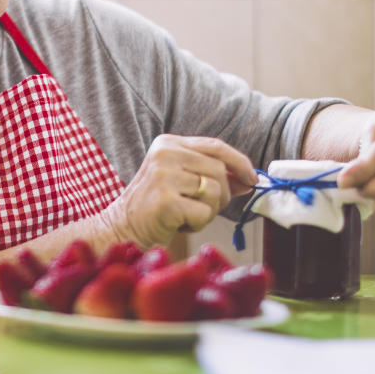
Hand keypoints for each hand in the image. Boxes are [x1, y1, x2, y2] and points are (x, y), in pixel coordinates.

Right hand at [100, 135, 255, 247]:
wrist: (122, 229)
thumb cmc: (156, 208)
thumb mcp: (183, 182)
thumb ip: (212, 175)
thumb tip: (249, 179)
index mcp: (168, 143)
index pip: (216, 146)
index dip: (240, 162)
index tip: (252, 179)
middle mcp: (165, 154)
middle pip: (219, 170)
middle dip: (222, 195)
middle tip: (203, 209)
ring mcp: (163, 176)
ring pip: (215, 192)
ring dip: (208, 211)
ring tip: (185, 215)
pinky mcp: (165, 201)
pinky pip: (204, 212)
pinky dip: (197, 224)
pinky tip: (178, 224)